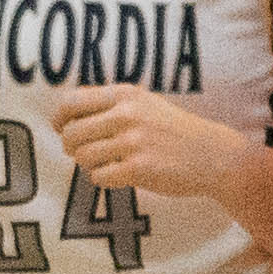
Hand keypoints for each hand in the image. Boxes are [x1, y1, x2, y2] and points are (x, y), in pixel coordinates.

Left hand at [50, 86, 263, 204]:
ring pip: (83, 157)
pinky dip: (103, 178)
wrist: (212, 154)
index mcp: (124, 94)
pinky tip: (118, 175)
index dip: (60, 119)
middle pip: (71, 133)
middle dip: (71, 147)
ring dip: (89, 164)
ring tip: (107, 163)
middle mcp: (125, 114)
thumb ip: (111, 104)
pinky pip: (99, 177)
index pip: (71, 103)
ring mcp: (132, 142)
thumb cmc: (174, 130)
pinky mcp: (138, 169)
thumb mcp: (145, 103)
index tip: (62, 129)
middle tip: (83, 152)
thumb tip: (68, 115)